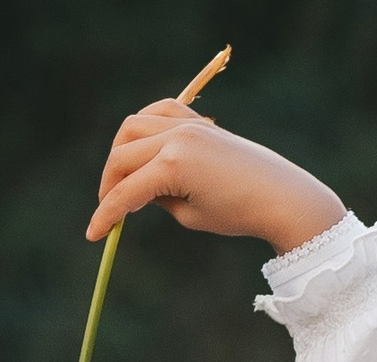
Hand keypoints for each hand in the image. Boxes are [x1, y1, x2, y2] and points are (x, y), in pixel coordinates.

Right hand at [87, 100, 347, 250]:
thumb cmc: (239, 214)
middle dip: (110, 185)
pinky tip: (142, 145)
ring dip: (121, 153)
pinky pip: (159, 111)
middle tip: (110, 208)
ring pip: (132, 129)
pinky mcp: (199, 121)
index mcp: (172, 166)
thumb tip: (139, 187)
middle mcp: (175, 138)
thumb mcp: (191, 215)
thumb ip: (159, 198)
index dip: (106, 215)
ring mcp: (187, 124)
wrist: (283, 196)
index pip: (126, 192)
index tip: (94, 235)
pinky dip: (144, 125)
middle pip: (121, 157)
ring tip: (125, 179)